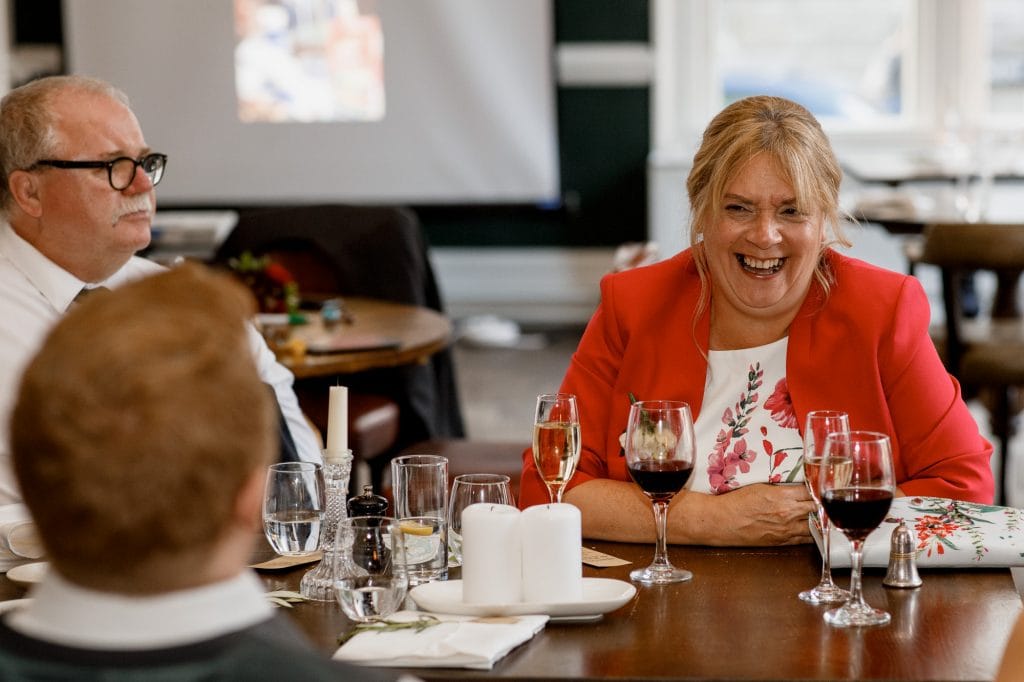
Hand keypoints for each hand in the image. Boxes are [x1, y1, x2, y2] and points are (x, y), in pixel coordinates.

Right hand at [670, 483, 814, 545]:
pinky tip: (813, 528)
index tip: (819, 486)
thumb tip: (796, 488)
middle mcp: (788, 513)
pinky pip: (805, 539)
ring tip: (820, 514)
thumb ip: (781, 488)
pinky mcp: (782, 541)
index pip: (811, 491)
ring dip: (818, 519)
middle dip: (821, 503)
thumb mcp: (760, 486)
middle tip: (823, 499)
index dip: (817, 488)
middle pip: (817, 508)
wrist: (722, 521)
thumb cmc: (736, 501)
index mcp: (783, 496)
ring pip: (815, 525)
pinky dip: (812, 533)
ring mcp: (787, 529)